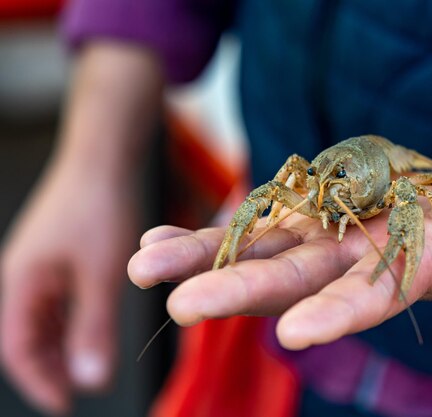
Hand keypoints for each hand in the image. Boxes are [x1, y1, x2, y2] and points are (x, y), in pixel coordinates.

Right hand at [0, 41, 160, 414]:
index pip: (19, 349)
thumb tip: (90, 379)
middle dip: (48, 367)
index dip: (41, 382)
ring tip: (83, 366)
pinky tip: (88, 326)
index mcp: (22, 283)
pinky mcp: (53, 253)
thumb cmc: (102, 208)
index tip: (67, 404)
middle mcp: (21, 275)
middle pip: (26, 336)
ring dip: (59, 345)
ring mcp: (36, 263)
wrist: (103, 157)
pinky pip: (53, 298)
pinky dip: (67, 320)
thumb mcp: (102, 274)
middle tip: (77, 389)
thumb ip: (93, 327)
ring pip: (40, 319)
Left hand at [128, 159, 431, 351]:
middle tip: (179, 303)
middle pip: (296, 277)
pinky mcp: (319, 208)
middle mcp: (362, 257)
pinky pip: (259, 218)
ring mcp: (334, 232)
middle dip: (240, 291)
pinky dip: (214, 225)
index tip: (295, 336)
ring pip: (262, 247)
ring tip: (143, 262)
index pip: (375, 297)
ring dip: (204, 255)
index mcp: (417, 267)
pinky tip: (165, 230)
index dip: (341, 314)